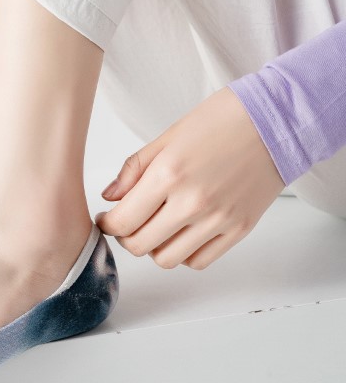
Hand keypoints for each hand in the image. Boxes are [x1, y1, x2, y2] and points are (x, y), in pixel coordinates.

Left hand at [94, 86, 285, 269]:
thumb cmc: (221, 121)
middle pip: (140, 246)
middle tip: (128, 222)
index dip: (107, 224)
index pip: (123, 221)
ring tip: (157, 226)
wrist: (274, 121)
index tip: (107, 219)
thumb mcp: (168, 137)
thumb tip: (109, 197)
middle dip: (126, 236)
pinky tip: (182, 232)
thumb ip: (134, 169)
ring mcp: (218, 220)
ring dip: (154, 247)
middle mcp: (192, 203)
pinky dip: (184, 253)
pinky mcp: (239, 230)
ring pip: (168, 259)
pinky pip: (199, 261)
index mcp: (168, 175)